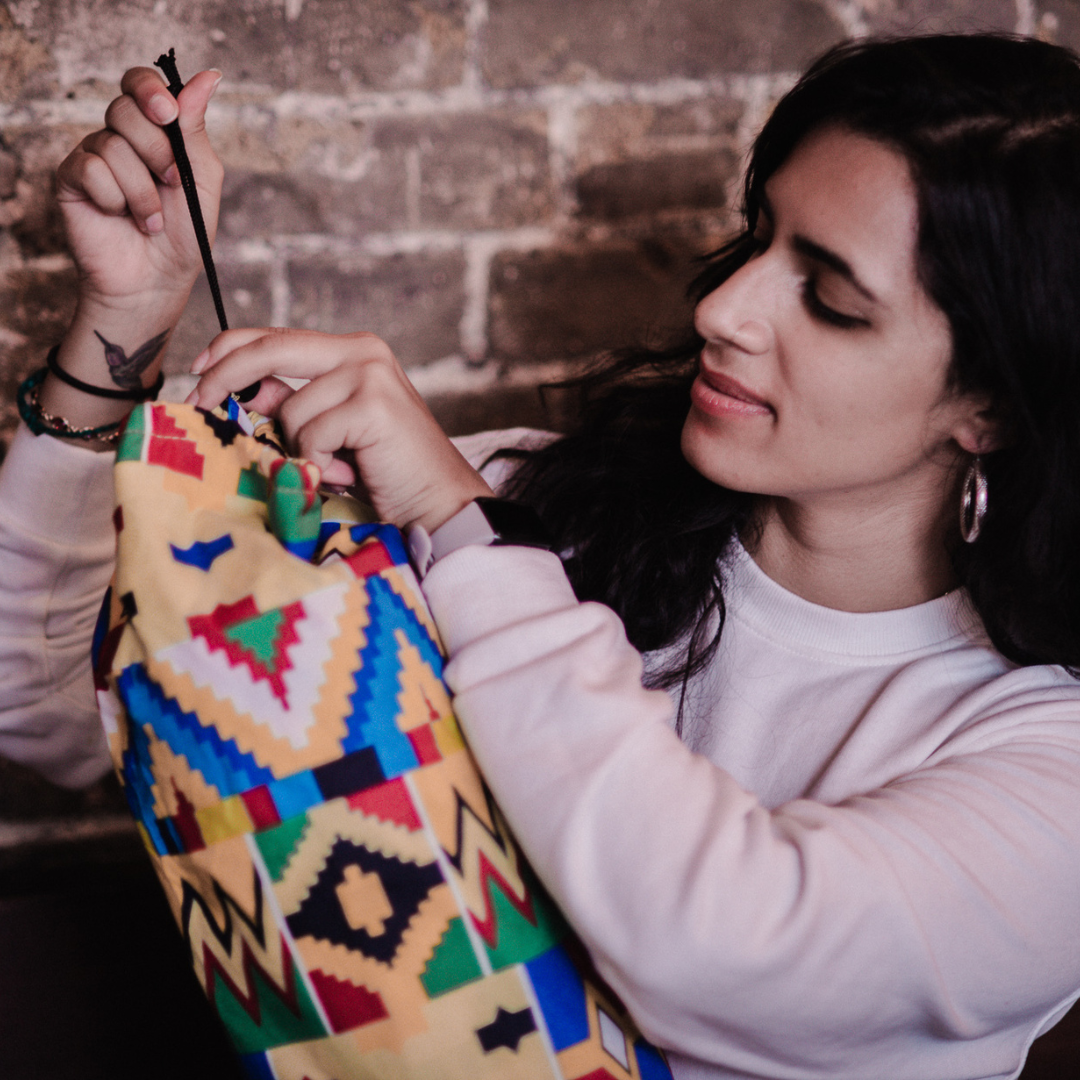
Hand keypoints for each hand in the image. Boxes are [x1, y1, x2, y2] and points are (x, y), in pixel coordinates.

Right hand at [55, 66, 222, 311]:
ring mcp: (93, 156)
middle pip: (126, 108)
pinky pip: (91, 168)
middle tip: (170, 183)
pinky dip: (116, 198)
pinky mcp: (71, 178)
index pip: (140, 82)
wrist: (157, 280)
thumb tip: (208, 76)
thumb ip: (196, 128)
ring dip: (142, 190)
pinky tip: (121, 217)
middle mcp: (120, 137)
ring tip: (150, 218)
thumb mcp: (202, 178)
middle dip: (157, 151)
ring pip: (112, 144)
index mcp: (153, 131)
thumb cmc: (184, 235)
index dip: (149, 89)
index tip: (167, 113)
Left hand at [188, 328, 493, 532]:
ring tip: (340, 466)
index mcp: (351, 351)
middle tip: (198, 404)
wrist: (439, 502)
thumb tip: (243, 392)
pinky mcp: (373, 403)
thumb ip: (293, 404)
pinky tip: (353, 472)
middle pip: (271, 350)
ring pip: (291, 410)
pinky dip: (323, 463)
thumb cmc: (386, 471)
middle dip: (225, 378)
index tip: (198, 371)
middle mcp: (362, 351)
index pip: (276, 335)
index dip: (229, 349)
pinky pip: (312, 435)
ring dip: (303, 449)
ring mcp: (369, 373)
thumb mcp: (330, 430)